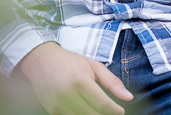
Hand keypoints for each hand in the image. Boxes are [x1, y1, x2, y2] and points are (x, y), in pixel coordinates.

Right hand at [16, 42, 133, 114]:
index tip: (120, 111)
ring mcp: (58, 104)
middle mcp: (68, 94)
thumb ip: (112, 82)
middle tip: (111, 112)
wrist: (41, 61)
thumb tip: (128, 97)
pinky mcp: (52, 111)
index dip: (114, 110)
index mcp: (80, 81)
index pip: (102, 103)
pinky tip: (87, 110)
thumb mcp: (94, 66)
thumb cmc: (70, 62)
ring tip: (99, 110)